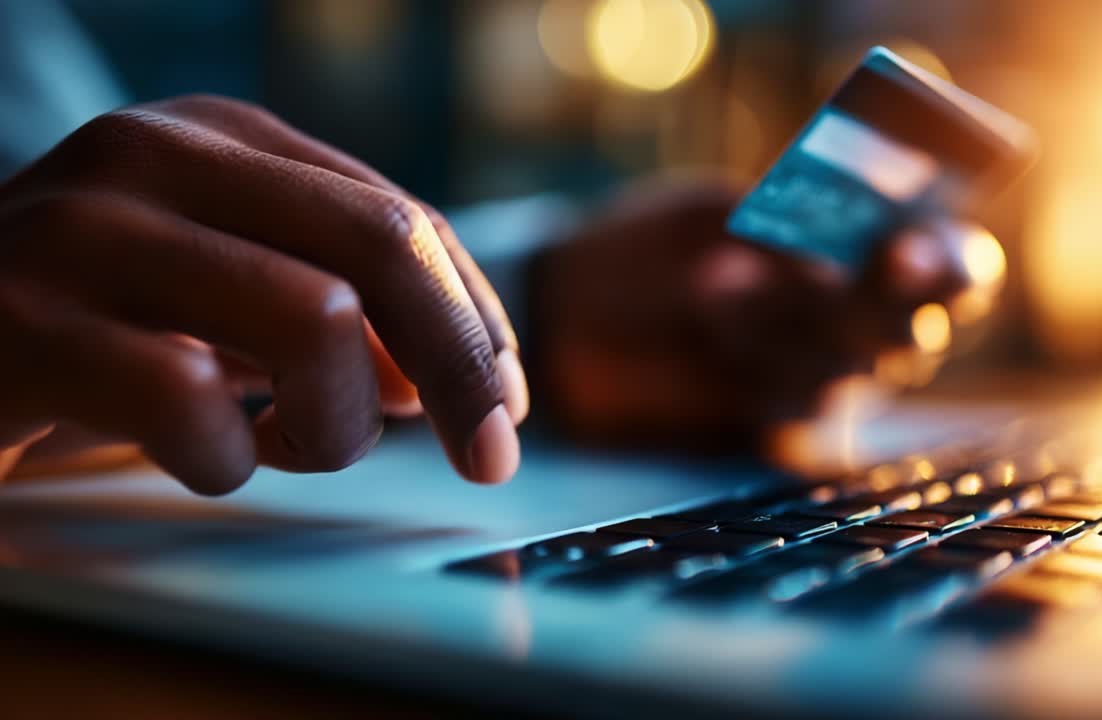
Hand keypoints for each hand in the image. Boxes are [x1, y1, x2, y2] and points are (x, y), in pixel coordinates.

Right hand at [0, 95, 526, 492]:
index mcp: (222, 139)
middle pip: (383, 246)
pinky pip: (192, 400)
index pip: (403, 218)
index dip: (476, 321)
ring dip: (336, 421)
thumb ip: (342, 313)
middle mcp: (158, 157)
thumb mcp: (228, 299)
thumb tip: (457, 380)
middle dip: (461, 367)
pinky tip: (209, 457)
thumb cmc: (94, 326)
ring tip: (290, 443)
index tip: (510, 403)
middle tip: (488, 456)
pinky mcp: (24, 325)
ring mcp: (87, 232)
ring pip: (313, 319)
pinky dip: (228, 458)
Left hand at [532, 181, 999, 447]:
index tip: (916, 242)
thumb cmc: (649, 247)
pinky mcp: (774, 439)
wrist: (567, 317)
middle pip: (910, 329)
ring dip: (784, 318)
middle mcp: (862, 330)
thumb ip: (776, 227)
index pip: (955, 268)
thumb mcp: (707, 214)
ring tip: (712, 278)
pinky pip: (797, 422)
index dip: (951, 261)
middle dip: (881, 296)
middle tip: (872, 259)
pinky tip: (710, 315)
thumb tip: (828, 259)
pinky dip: (758, 372)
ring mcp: (822, 388)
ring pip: (844, 369)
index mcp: (870, 259)